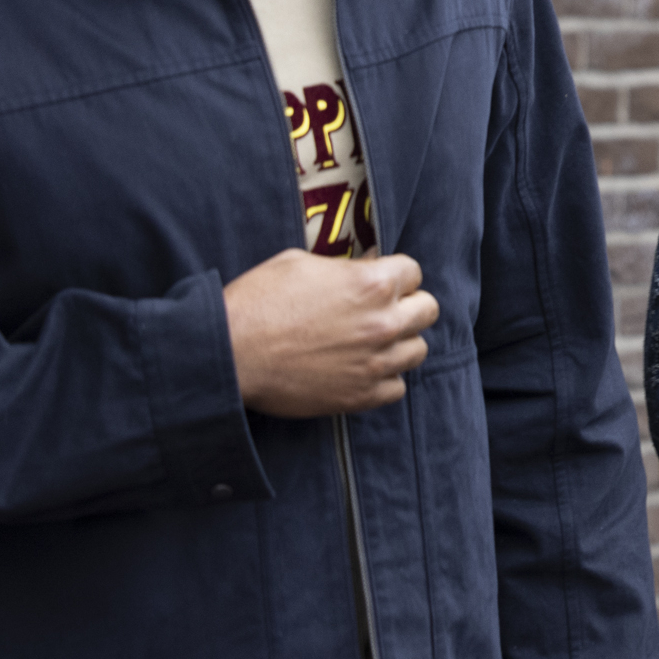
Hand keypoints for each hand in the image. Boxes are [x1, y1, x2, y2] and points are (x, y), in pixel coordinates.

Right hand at [222, 249, 438, 417]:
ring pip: (418, 351)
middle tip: (384, 311)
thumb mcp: (300, 263)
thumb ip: (343, 267)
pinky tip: (362, 370)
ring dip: (400, 344)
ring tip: (373, 343)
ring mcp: (376, 362)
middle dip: (409, 306)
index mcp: (372, 283)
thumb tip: (364, 267)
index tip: (383, 282)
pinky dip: (385, 379)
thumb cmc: (258, 302)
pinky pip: (397, 387)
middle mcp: (383, 322)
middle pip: (428, 310)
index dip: (396, 275)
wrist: (230, 352)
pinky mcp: (361, 396)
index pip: (414, 272)